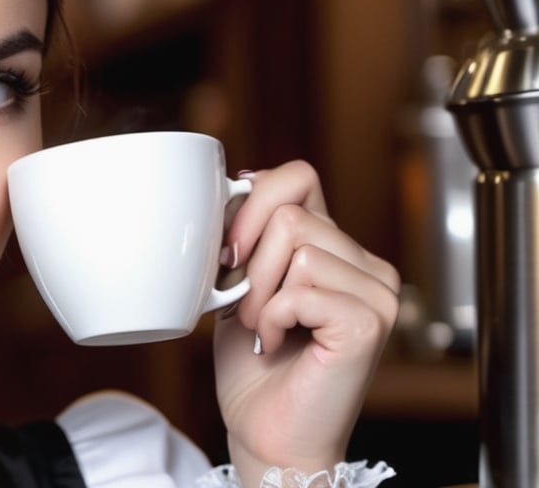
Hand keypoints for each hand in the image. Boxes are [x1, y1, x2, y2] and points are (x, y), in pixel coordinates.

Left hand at [212, 160, 400, 486]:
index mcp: (338, 247)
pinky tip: (278, 344)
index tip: (230, 250)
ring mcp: (377, 293)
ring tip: (266, 329)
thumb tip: (239, 182)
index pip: (298, 177)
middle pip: (291, 215)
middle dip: (250, 264)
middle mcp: (367, 265)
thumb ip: (251, 234)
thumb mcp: (241, 282)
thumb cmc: (253, 366)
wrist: (266, 431)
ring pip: (297, 246)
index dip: (253, 203)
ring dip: (259, 295)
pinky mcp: (370, 321)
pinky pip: (300, 289)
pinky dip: (273, 318)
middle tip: (249, 309)